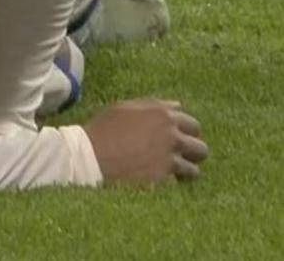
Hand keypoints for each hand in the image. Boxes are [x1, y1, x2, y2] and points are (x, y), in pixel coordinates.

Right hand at [82, 99, 208, 183]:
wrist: (89, 155)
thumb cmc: (103, 129)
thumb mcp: (124, 108)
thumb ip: (153, 106)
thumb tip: (177, 106)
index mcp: (162, 114)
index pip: (193, 124)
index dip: (185, 133)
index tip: (176, 139)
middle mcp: (171, 134)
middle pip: (200, 147)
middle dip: (191, 153)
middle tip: (177, 157)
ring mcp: (169, 157)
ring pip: (194, 169)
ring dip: (183, 171)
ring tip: (169, 172)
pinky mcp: (164, 177)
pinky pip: (178, 183)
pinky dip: (170, 183)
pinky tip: (157, 180)